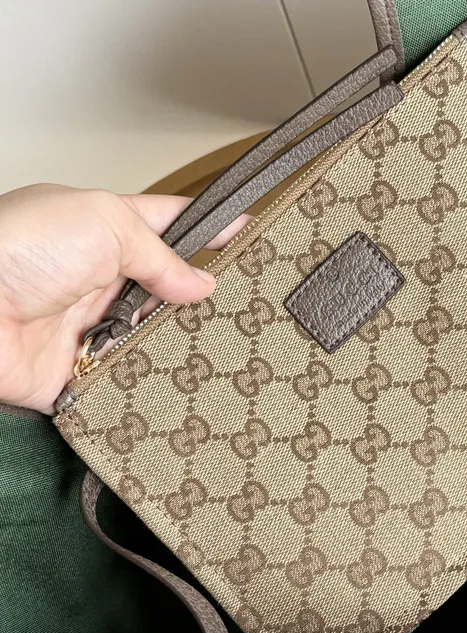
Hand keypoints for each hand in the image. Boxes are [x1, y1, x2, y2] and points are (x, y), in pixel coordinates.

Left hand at [0, 184, 250, 413]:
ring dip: (182, 343)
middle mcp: (103, 281)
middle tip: (250, 304)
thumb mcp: (104, 224)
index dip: (213, 229)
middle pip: (168, 290)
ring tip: (229, 345)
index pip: (173, 227)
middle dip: (204, 297)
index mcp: (106, 233)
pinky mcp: (82, 374)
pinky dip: (153, 384)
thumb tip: (199, 284)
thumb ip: (160, 255)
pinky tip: (188, 383)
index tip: (253, 234)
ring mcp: (94, 327)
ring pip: (156, 338)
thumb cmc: (14, 248)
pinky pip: (129, 381)